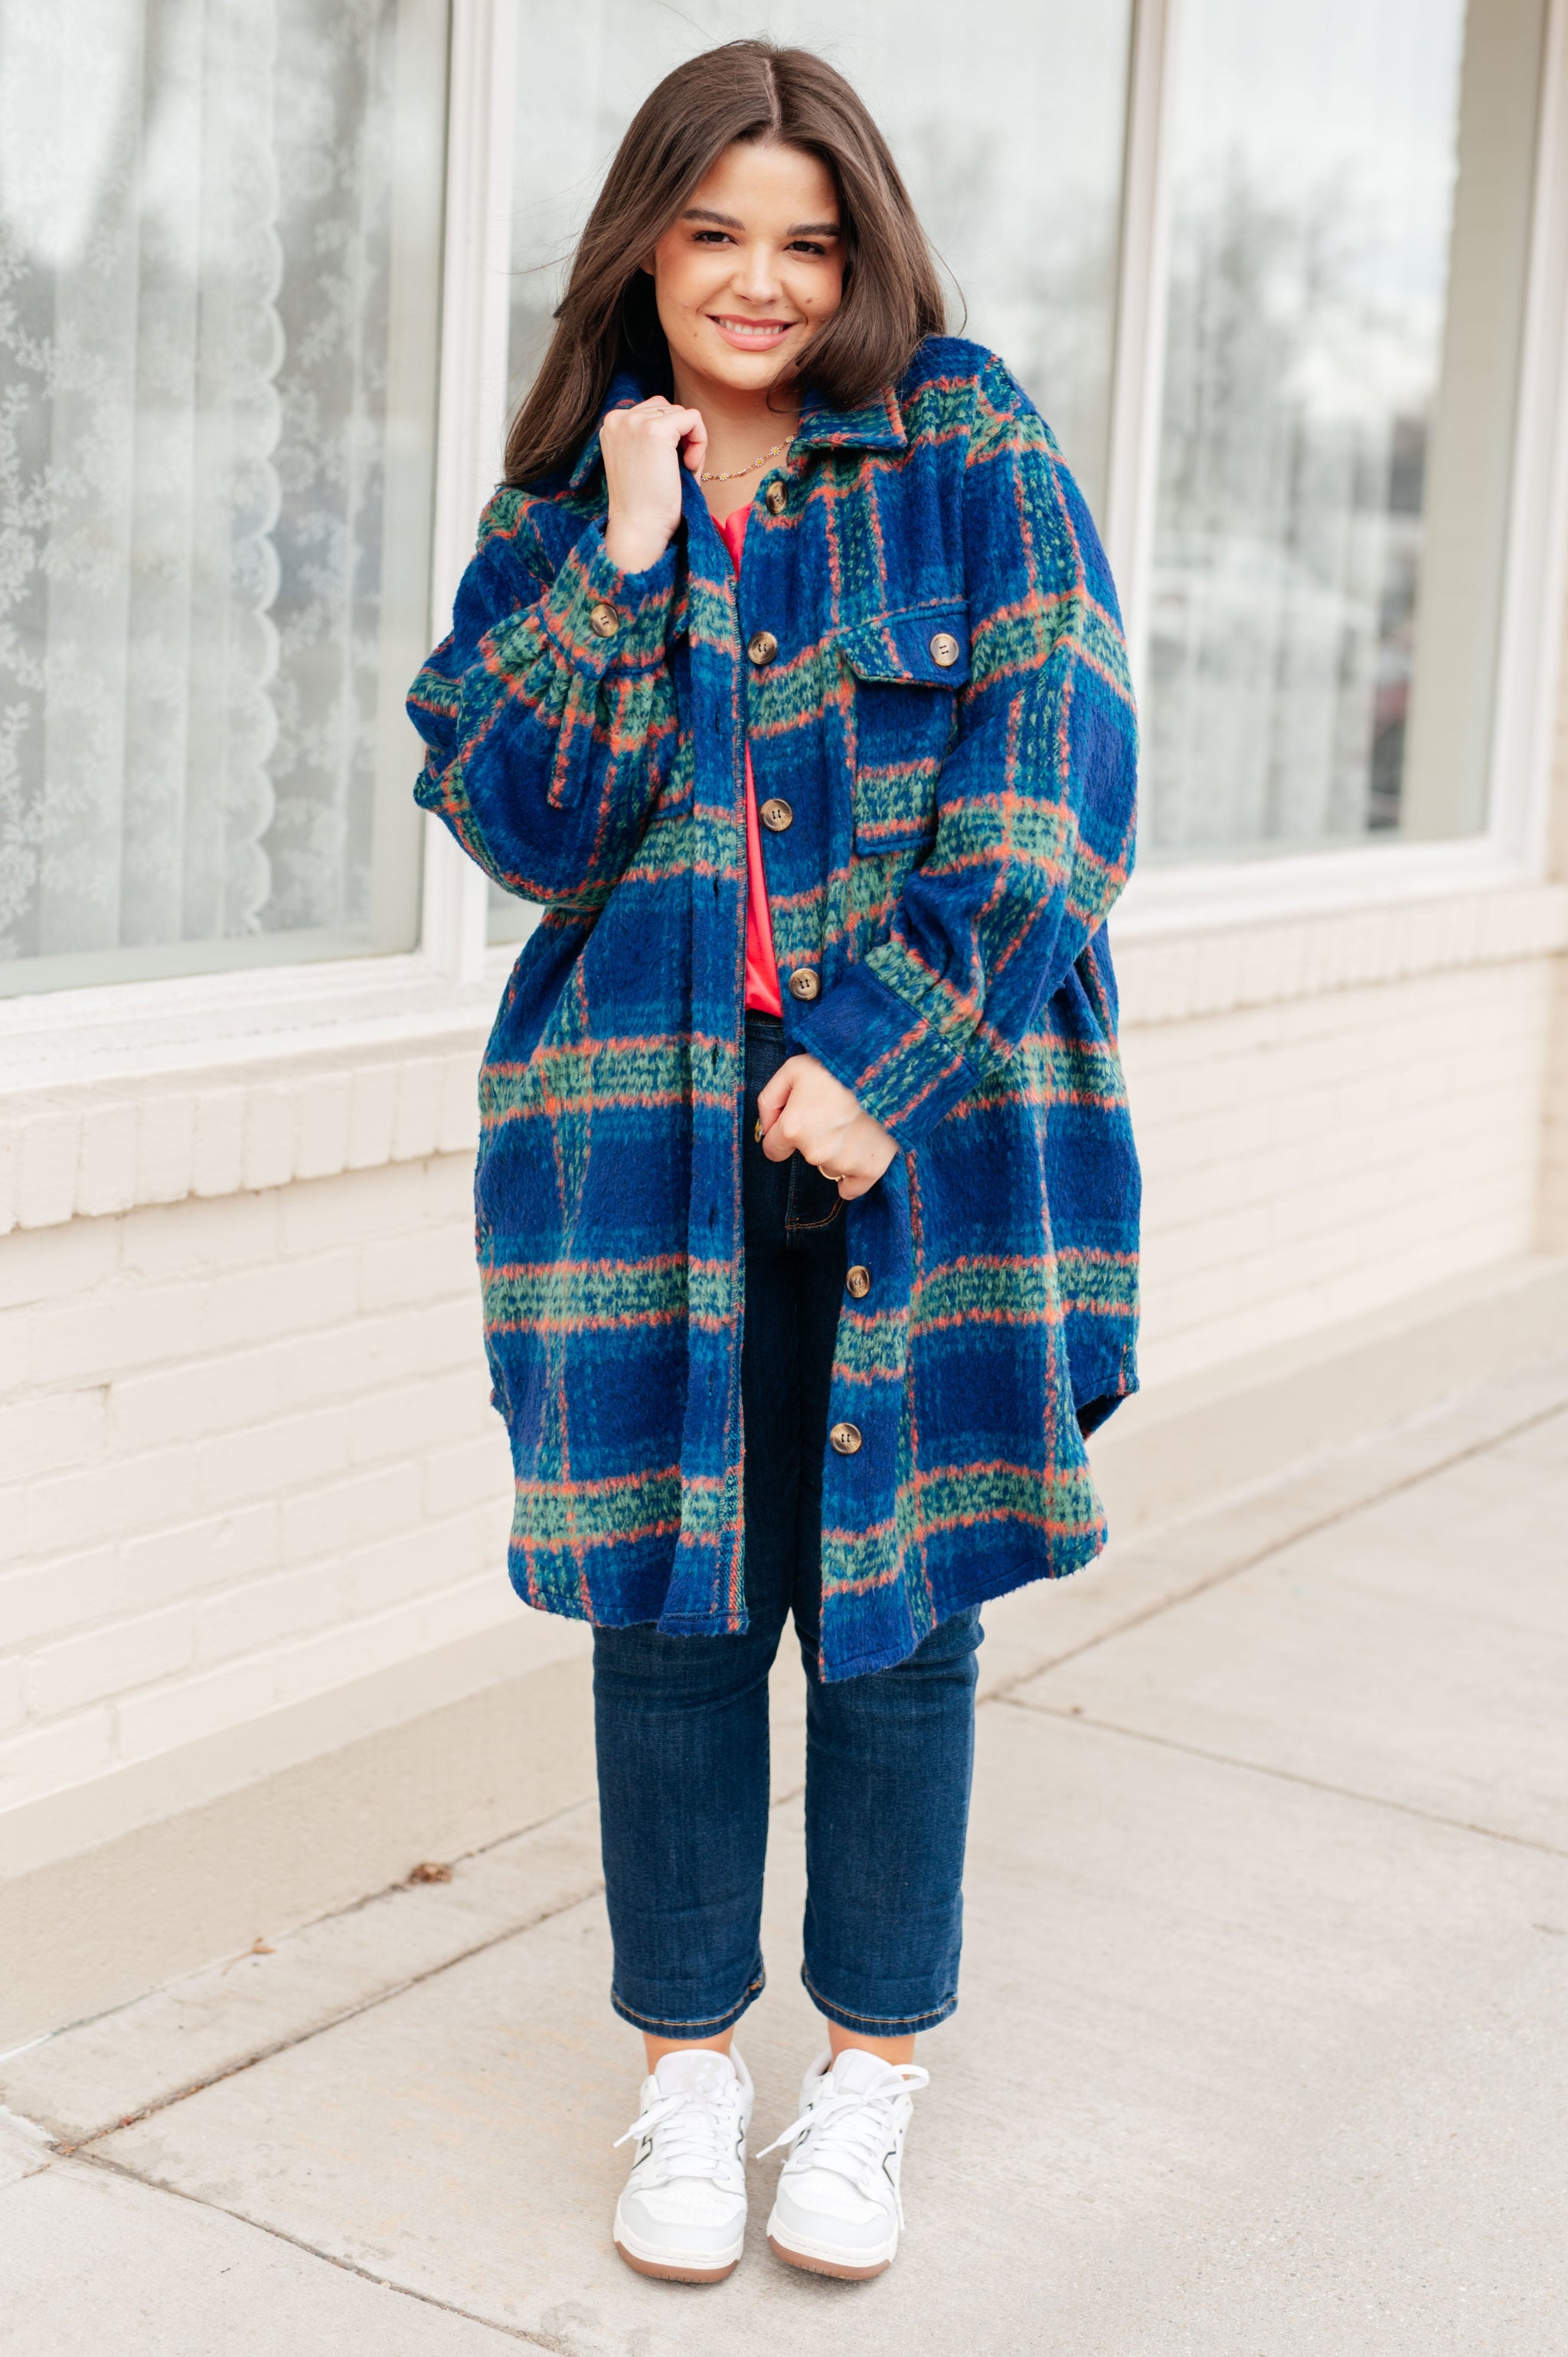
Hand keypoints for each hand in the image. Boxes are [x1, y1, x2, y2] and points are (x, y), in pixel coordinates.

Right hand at [601, 397, 706, 573]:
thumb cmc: (646, 504)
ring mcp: (635, 421)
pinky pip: (694, 419)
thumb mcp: (643, 460)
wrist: (638, 528)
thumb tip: (687, 419)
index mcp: (613, 424)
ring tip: (683, 471)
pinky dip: (700, 442)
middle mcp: (618, 417)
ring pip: (682, 413)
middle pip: (669, 409)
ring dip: (691, 441)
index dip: (671, 437)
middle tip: (680, 471)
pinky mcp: (655, 430)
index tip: (670, 466)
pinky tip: (689, 467)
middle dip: (681, 438)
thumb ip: (654, 437)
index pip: (654, 411)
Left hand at [757, 1055, 897, 1200]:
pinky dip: (852, 1177)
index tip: (798, 1120)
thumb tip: (768, 1125)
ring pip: (829, 1165)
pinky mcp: (871, 1169)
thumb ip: (769, 1099)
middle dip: (813, 1136)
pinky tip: (857, 1156)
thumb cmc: (838, 1065)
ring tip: (853, 1121)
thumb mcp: (793, 1067)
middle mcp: (815, 1152)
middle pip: (805, 1154)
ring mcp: (844, 1163)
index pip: (773, 1149)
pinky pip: (851, 1189)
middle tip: (834, 1109)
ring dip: (836, 1150)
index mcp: (792, 1128)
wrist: (888, 1069)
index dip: (782, 1133)